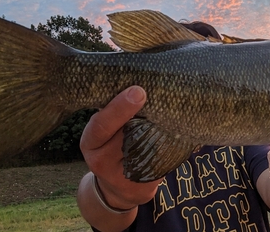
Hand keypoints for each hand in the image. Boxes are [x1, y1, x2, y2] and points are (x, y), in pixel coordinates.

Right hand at [80, 86, 162, 209]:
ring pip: (147, 148)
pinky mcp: (140, 188)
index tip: (138, 91)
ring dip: (162, 129)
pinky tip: (179, 135)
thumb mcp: (104, 131)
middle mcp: (101, 161)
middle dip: (148, 115)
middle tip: (165, 95)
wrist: (116, 188)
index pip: (101, 124)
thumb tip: (139, 79)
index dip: (120, 107)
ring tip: (174, 111)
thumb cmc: (113, 146)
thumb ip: (114, 112)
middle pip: (129, 134)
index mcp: (90, 142)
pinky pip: (159, 163)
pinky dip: (170, 148)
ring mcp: (120, 178)